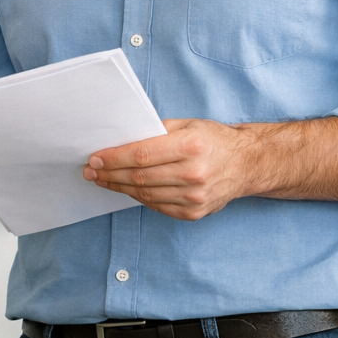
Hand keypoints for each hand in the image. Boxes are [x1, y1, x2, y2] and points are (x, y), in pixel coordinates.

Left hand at [84, 118, 263, 220]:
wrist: (246, 164)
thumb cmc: (214, 140)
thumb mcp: (188, 124)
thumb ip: (157, 132)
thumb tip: (123, 140)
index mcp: (191, 146)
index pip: (141, 155)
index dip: (114, 158)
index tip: (95, 157)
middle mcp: (193, 173)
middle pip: (139, 177)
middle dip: (109, 174)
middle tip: (91, 170)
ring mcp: (194, 197)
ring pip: (145, 194)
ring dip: (119, 188)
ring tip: (102, 180)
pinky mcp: (194, 212)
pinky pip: (157, 206)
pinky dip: (138, 197)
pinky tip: (125, 190)